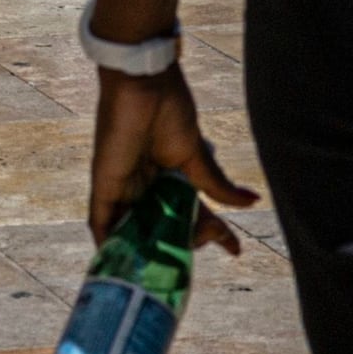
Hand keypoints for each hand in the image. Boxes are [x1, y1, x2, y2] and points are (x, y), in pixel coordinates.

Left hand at [84, 70, 257, 250]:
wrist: (144, 83)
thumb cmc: (169, 109)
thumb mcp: (196, 155)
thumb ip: (216, 184)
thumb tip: (252, 201)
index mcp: (167, 176)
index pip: (189, 214)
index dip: (211, 233)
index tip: (236, 250)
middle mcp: (144, 185)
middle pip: (163, 227)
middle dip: (185, 243)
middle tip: (208, 241)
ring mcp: (124, 186)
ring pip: (134, 231)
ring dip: (150, 252)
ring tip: (169, 270)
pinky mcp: (104, 184)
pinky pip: (101, 222)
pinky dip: (109, 245)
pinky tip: (119, 265)